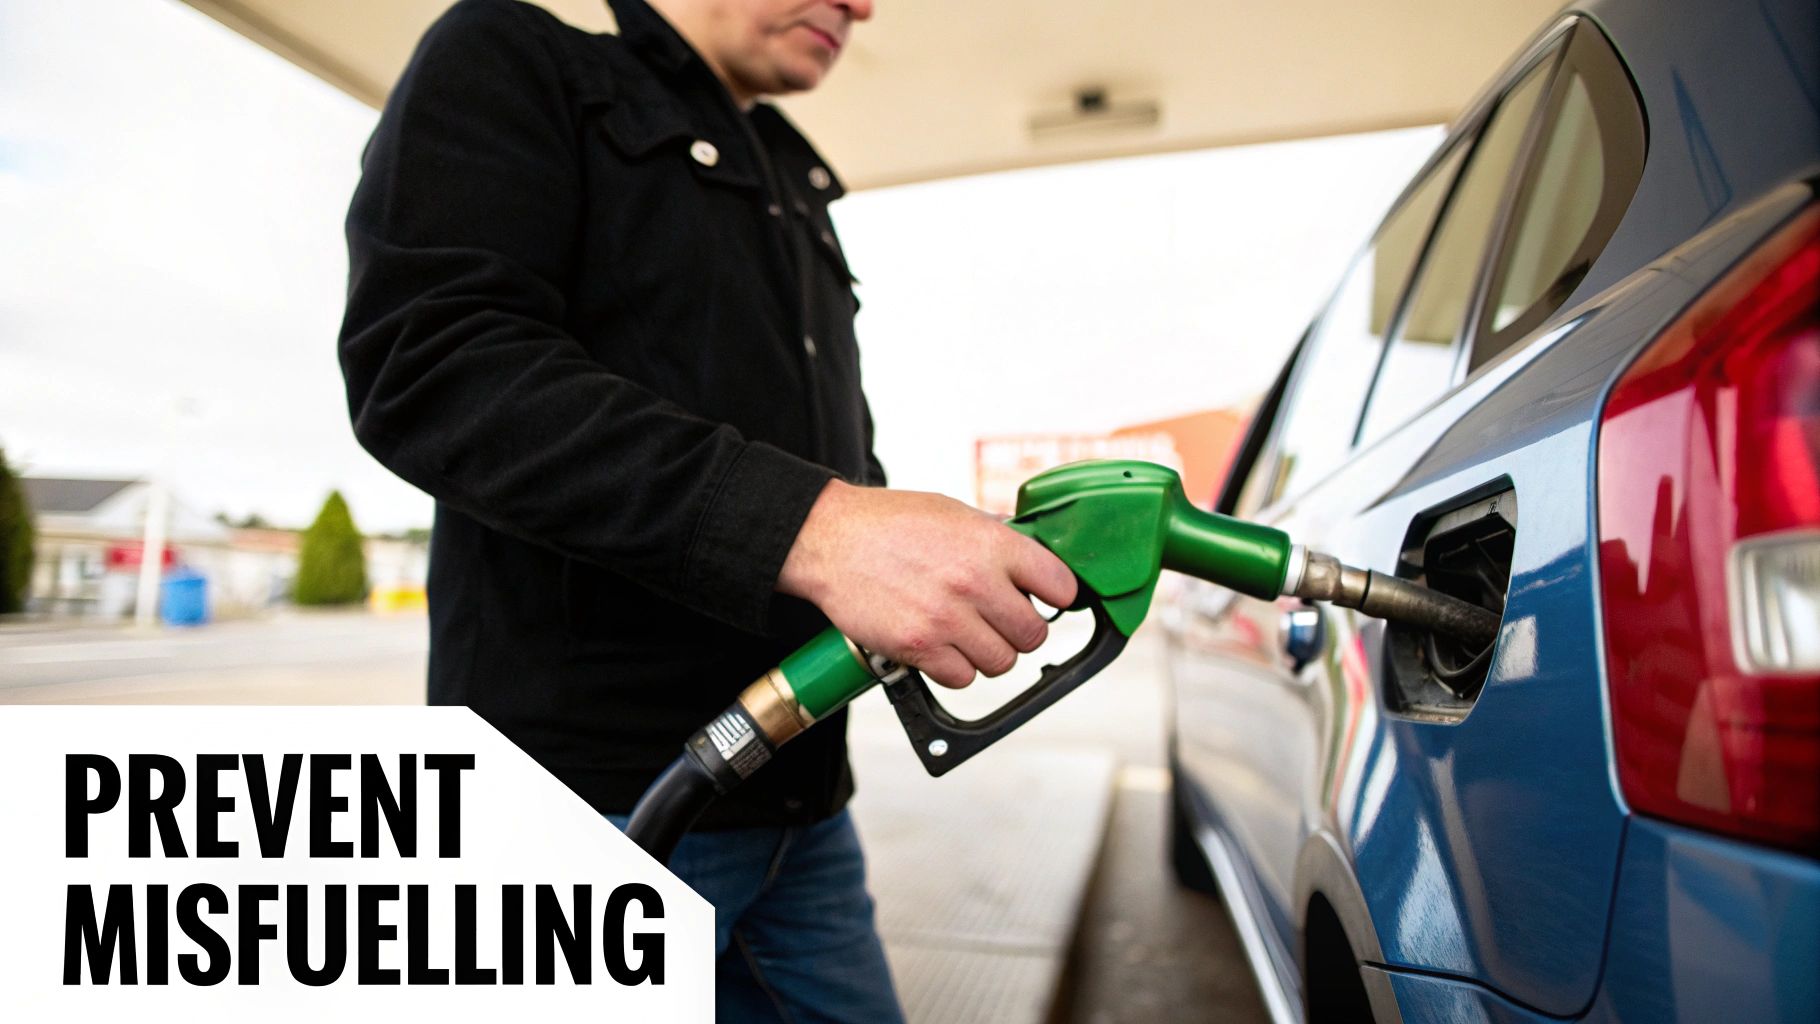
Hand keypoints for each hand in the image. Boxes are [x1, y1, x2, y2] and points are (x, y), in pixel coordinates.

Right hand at [777, 481, 1078, 687]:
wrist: (829, 539)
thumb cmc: (889, 523)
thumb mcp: (954, 513)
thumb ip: (996, 539)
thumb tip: (1035, 564)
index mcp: (992, 542)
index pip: (1060, 586)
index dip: (1056, 596)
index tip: (1045, 600)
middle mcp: (975, 582)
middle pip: (1033, 634)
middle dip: (1018, 631)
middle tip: (997, 620)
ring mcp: (947, 618)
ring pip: (1001, 662)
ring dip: (987, 653)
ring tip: (964, 633)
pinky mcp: (919, 647)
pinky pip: (962, 678)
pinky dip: (954, 668)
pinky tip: (939, 645)